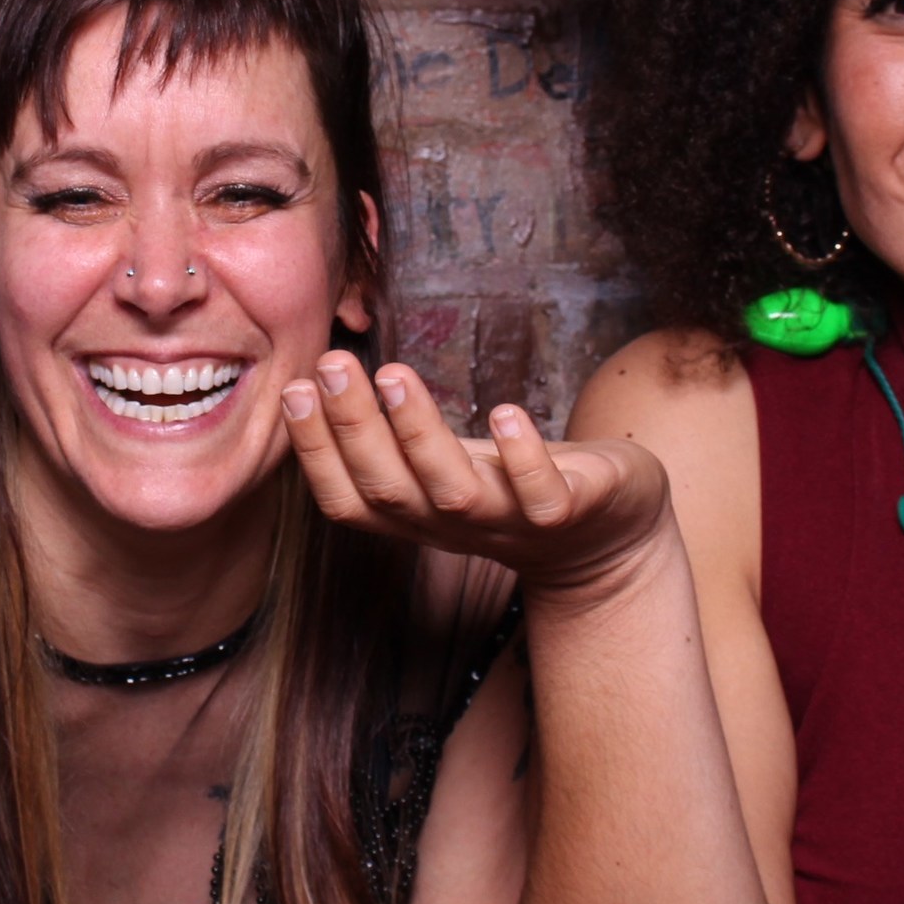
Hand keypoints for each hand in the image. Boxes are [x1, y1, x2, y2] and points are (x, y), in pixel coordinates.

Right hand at [280, 351, 675, 599]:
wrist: (610, 540)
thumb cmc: (515, 487)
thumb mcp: (446, 465)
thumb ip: (395, 438)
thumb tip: (323, 375)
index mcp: (417, 515)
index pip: (350, 499)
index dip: (316, 453)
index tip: (293, 389)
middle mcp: (454, 526)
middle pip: (390, 489)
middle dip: (353, 427)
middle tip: (330, 363)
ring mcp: (511, 522)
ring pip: (453, 491)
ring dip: (419, 434)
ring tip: (394, 373)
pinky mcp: (570, 512)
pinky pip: (542, 495)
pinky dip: (523, 457)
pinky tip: (505, 412)